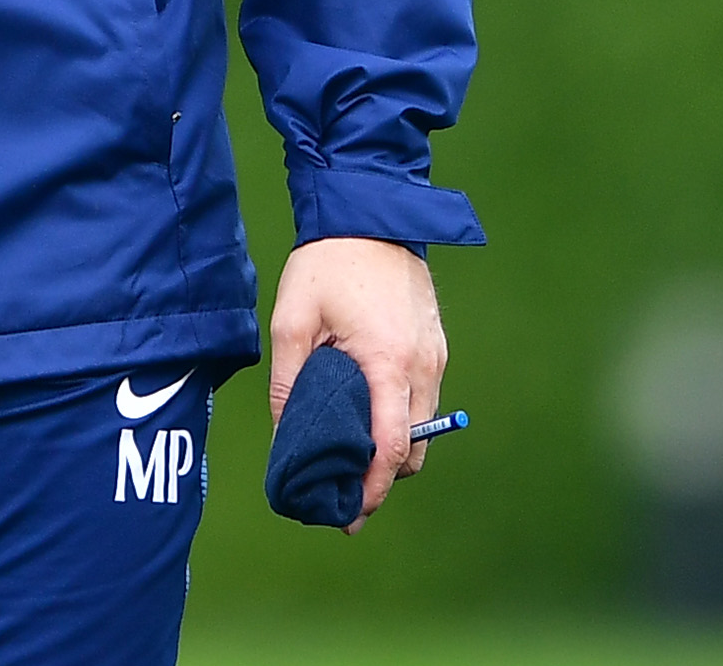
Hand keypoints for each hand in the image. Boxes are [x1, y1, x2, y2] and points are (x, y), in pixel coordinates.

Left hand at [269, 237, 446, 529]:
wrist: (369, 209)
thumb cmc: (328, 261)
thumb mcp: (293, 320)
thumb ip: (290, 382)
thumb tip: (286, 435)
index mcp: (389, 363)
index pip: (394, 446)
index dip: (373, 487)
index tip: (351, 512)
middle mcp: (423, 364)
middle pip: (416, 447)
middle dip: (384, 477)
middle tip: (344, 492)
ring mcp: (435, 353)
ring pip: (424, 425)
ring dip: (395, 448)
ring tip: (354, 458)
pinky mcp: (435, 342)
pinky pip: (424, 397)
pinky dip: (403, 418)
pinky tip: (370, 418)